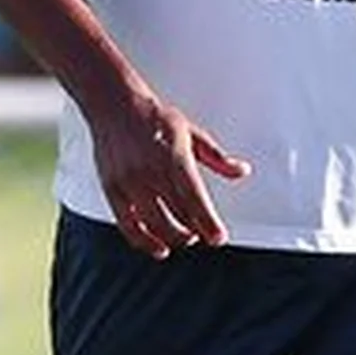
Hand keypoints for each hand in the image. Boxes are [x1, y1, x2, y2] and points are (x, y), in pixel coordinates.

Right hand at [94, 94, 249, 257]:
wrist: (115, 106)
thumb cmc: (155, 119)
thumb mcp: (192, 133)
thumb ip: (217, 158)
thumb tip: (242, 171)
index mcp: (174, 157)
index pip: (194, 197)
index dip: (208, 222)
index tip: (219, 238)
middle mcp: (150, 171)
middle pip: (176, 215)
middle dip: (194, 232)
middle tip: (204, 234)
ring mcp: (129, 182)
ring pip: (154, 224)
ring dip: (174, 238)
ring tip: (186, 237)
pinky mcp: (112, 189)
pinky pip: (128, 225)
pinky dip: (144, 242)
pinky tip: (159, 248)